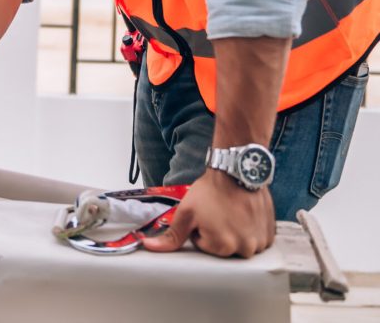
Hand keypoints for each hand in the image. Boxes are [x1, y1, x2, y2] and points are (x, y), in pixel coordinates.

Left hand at [142, 169, 274, 257]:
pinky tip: (244, 214)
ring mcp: (261, 242)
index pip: (205, 246)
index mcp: (222, 247)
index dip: (201, 230)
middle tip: (217, 212)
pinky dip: (250, 229)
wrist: (236, 171)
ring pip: (241, 244)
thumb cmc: (210, 191)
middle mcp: (245, 249)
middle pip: (224, 248)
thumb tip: (149, 247)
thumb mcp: (186, 212)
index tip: (205, 215)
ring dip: (235, 231)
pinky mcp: (270, 233)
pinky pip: (257, 238)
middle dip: (218, 233)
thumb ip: (171, 235)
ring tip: (231, 212)